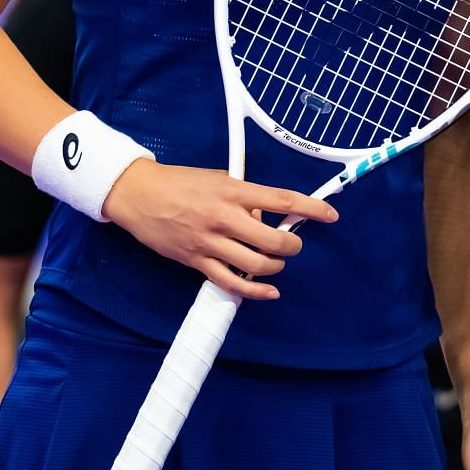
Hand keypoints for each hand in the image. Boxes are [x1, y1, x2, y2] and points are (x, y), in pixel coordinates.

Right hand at [101, 160, 336, 300]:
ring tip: (276, 262)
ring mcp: (211, 242)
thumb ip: (245, 196)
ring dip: (275, 267)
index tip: (330, 215)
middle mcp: (225, 217)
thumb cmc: (180, 183)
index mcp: (234, 191)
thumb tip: (268, 217)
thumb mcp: (218, 178)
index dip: (312, 209)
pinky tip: (268, 291)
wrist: (139, 195)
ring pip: (257, 265)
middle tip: (292, 244)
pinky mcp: (197, 262)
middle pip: (274, 240)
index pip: (283, 200)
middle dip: (292, 246)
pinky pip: (232, 282)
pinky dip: (255, 291)